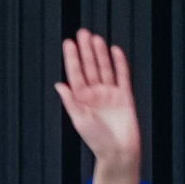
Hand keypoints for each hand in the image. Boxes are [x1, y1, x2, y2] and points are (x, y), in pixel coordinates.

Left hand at [53, 29, 144, 183]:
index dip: (72, 58)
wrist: (120, 151)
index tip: (68, 43)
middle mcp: (95, 94)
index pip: (75, 74)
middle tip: (82, 32)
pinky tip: (114, 51)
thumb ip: (71, 101)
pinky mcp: (125, 96)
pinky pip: (122, 76)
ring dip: (100, 53)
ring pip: (104, 68)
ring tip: (95, 38)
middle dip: (85, 50)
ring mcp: (110, 94)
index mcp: (81, 99)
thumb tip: (59, 84)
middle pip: (89, 67)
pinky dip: (119, 63)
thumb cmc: (97, 140)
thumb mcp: (80, 120)